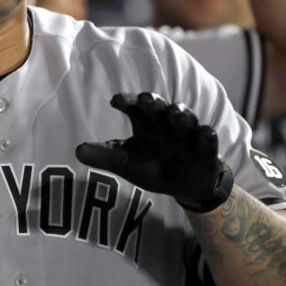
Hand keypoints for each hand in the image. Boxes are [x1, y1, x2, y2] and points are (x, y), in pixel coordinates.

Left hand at [76, 92, 232, 211]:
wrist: (186, 186)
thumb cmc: (153, 167)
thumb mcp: (126, 164)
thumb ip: (104, 156)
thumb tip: (77, 150)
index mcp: (146, 123)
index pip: (135, 107)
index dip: (127, 101)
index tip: (115, 100)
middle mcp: (166, 123)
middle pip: (160, 106)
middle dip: (154, 102)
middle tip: (146, 99)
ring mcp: (187, 133)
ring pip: (185, 117)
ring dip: (181, 113)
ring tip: (174, 113)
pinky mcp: (206, 147)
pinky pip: (208, 137)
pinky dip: (206, 135)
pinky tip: (204, 133)